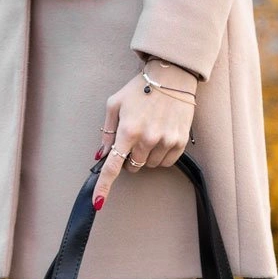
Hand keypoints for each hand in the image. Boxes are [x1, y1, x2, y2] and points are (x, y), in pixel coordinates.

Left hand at [93, 61, 196, 209]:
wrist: (172, 75)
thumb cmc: (140, 88)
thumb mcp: (115, 104)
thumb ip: (107, 132)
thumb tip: (100, 156)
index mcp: (128, 130)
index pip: (113, 166)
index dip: (104, 186)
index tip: (98, 203)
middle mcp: (147, 139)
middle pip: (133, 166)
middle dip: (130, 157)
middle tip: (135, 138)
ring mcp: (165, 141)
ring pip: (149, 166)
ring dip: (147, 156)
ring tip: (151, 132)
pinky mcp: (179, 142)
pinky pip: (166, 163)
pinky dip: (161, 155)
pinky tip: (162, 136)